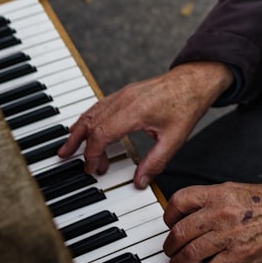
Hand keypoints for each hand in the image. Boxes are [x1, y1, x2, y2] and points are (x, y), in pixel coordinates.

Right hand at [58, 61, 232, 188]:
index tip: (94, 169)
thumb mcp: (175, 139)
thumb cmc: (186, 105)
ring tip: (68, 147)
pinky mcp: (125, 93)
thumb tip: (139, 182)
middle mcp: (125, 99)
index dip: (93, 154)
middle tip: (67, 159)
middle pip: (90, 122)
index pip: (102, 133)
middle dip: (78, 143)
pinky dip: (88, 119)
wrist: (194, 80)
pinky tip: (84, 129)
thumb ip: (155, 162)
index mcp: (135, 111)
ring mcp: (123, 94)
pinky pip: (99, 106)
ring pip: (91, 112)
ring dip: (79, 130)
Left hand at [162, 182, 261, 262]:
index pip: (180, 201)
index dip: (169, 215)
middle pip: (180, 231)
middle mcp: (220, 212)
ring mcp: (228, 235)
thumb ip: (214, 200)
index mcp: (219, 193)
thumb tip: (193, 214)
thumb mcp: (237, 189)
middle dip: (169, 246)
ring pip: (189, 253)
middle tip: (169, 252)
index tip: (168, 224)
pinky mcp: (238, 255)